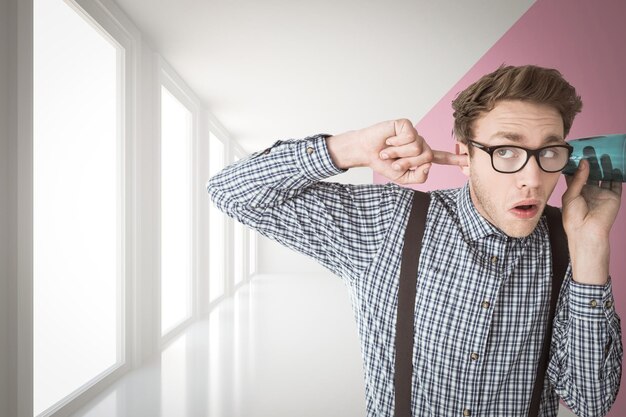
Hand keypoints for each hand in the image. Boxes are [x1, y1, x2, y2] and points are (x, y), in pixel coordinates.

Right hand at [327, 119, 467, 183]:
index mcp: (421, 157)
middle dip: (407, 163)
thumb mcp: (402, 178)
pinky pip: (409, 137)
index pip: (441, 158)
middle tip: (393, 162)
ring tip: (388, 151)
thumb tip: (429, 164)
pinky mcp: (407, 125)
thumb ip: (419, 177)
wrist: (366, 152)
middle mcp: (420, 144)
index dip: (456, 160)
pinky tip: (389, 140)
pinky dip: (396, 143)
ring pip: (417, 148)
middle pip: (426, 157)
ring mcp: (414, 134)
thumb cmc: (383, 164)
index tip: (470, 160)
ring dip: (398, 153)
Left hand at [562, 159, 622, 283]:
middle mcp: (589, 191)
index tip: (577, 151)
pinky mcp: (612, 196)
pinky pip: (616, 182)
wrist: (586, 231)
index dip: (576, 163)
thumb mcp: (570, 195)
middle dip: (591, 161)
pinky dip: (617, 173)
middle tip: (591, 148)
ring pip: (604, 175)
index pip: (576, 174)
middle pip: (591, 172)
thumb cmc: (573, 217)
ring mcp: (601, 193)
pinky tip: (617, 162)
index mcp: (575, 191)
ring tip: (603, 152)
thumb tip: (584, 162)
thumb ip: (577, 178)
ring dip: (604, 165)